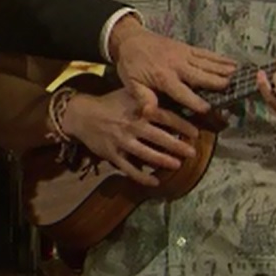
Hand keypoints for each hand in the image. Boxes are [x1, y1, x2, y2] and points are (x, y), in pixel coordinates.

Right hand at [61, 81, 200, 186]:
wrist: (81, 114)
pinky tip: (155, 182)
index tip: (195, 132)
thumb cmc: (109, 103)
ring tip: (177, 165)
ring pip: (145, 153)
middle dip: (177, 145)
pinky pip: (129, 168)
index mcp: (137, 110)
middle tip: (192, 152)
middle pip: (158, 137)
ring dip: (163, 160)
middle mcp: (131, 126)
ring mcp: (121, 141)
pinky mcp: (112, 154)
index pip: (164, 117)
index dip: (181, 125)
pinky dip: (142, 177)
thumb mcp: (128, 93)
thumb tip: (171, 97)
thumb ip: (147, 97)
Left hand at [108, 15, 234, 113]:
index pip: (184, 93)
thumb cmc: (131, 64)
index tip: (209, 110)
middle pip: (202, 77)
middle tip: (236, 90)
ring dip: (224, 70)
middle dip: (219, 84)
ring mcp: (184, 55)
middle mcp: (177, 66)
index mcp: (164, 77)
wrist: (131, 39)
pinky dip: (220, 58)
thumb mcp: (131, 83)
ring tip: (240, 76)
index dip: (197, 103)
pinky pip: (206, 53)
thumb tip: (148, 113)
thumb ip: (142, 97)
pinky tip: (232, 63)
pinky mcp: (187, 48)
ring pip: (208, 64)